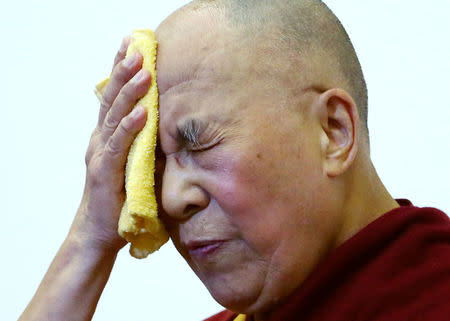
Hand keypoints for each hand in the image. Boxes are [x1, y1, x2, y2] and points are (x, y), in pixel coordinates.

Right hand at [70, 37, 150, 252]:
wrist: (99, 232)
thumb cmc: (119, 197)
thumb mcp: (134, 164)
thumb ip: (143, 143)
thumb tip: (167, 126)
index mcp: (107, 136)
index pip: (114, 99)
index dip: (120, 73)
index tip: (131, 47)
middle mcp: (100, 140)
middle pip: (111, 101)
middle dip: (125, 73)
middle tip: (137, 48)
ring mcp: (100, 154)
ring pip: (114, 117)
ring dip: (129, 93)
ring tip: (143, 70)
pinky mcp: (105, 173)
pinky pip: (119, 146)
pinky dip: (131, 128)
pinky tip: (143, 112)